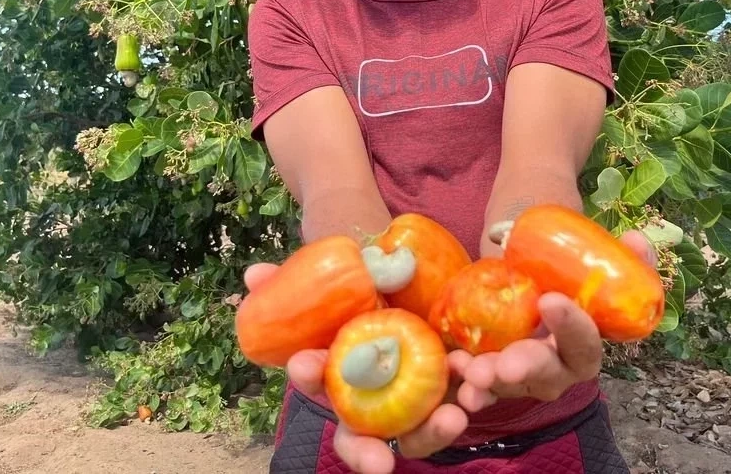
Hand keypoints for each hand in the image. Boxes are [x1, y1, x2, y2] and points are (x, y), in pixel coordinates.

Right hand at [243, 263, 469, 473]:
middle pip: (363, 439)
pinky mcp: (453, 388)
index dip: (311, 379)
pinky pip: (462, 399)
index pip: (317, 386)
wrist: (412, 282)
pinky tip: (478, 383)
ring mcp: (414, 401)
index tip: (305, 366)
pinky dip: (472, 394)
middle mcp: (372, 401)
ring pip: (418, 433)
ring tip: (452, 417)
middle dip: (367, 455)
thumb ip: (291, 280)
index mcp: (338, 376)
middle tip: (380, 462)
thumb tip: (253, 275)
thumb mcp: (330, 279)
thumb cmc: (361, 291)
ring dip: (433, 432)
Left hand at [454, 231, 657, 412]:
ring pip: (513, 387)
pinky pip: (483, 389)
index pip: (587, 342)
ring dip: (493, 382)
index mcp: (585, 340)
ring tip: (473, 372)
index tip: (550, 300)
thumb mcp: (582, 259)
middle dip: (528, 368)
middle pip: (551, 375)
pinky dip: (470, 384)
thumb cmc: (563, 273)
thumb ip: (612, 254)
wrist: (529, 276)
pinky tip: (454, 366)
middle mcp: (560, 366)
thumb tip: (635, 239)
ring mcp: (526, 376)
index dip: (573, 326)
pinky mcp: (495, 377)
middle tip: (507, 364)